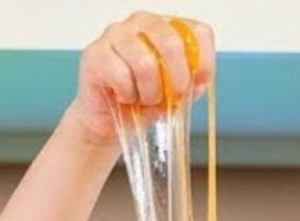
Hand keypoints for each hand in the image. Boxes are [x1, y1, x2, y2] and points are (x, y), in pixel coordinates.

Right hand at [67, 11, 215, 148]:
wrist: (109, 119)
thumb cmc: (144, 101)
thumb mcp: (177, 94)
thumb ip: (193, 83)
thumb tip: (200, 80)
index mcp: (168, 27)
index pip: (197, 31)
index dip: (204, 61)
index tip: (198, 83)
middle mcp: (142, 22)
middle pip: (171, 42)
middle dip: (178, 79)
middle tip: (172, 96)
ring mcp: (116, 33)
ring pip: (145, 63)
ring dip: (150, 92)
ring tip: (145, 99)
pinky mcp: (95, 52)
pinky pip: (120, 75)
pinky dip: (128, 94)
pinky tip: (125, 97)